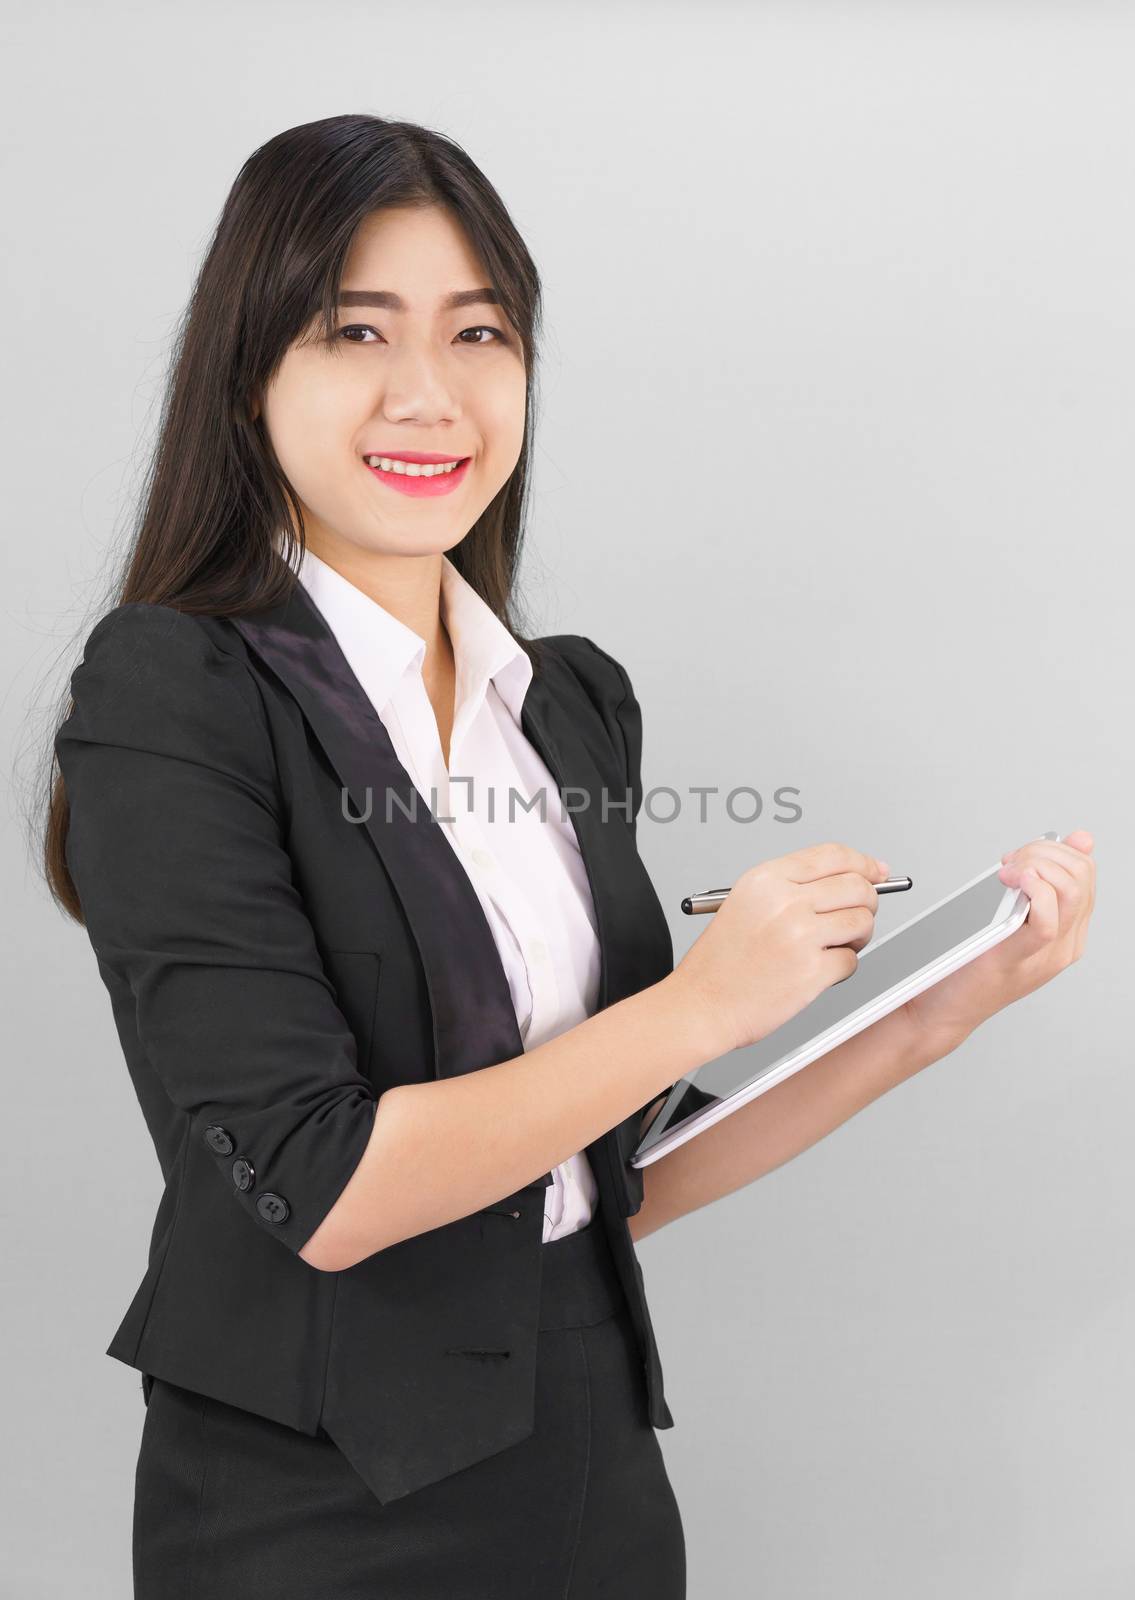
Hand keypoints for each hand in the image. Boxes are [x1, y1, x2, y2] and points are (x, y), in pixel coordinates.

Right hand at [671, 841, 890, 1055]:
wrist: (702, 1004)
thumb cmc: (722, 961)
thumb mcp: (747, 902)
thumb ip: (795, 886)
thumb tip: (854, 877)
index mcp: (766, 879)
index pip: (833, 855)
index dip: (863, 862)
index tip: (876, 871)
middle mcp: (784, 902)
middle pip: (856, 887)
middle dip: (867, 903)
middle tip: (858, 916)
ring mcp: (800, 936)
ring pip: (862, 922)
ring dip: (858, 937)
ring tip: (834, 947)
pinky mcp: (812, 971)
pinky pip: (851, 961)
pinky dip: (842, 968)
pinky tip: (817, 970)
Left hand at [899, 830, 1095, 1051]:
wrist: (945, 1011)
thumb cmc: (971, 963)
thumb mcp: (1014, 916)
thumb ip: (1042, 883)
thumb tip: (1079, 839)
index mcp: (1068, 934)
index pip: (1085, 874)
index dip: (1054, 851)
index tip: (1020, 857)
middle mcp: (1065, 946)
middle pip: (1081, 876)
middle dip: (1044, 852)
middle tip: (1009, 862)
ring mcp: (1045, 956)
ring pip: (1070, 892)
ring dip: (1035, 864)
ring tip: (1005, 872)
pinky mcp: (1016, 960)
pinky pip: (1044, 922)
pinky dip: (1032, 890)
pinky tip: (1010, 882)